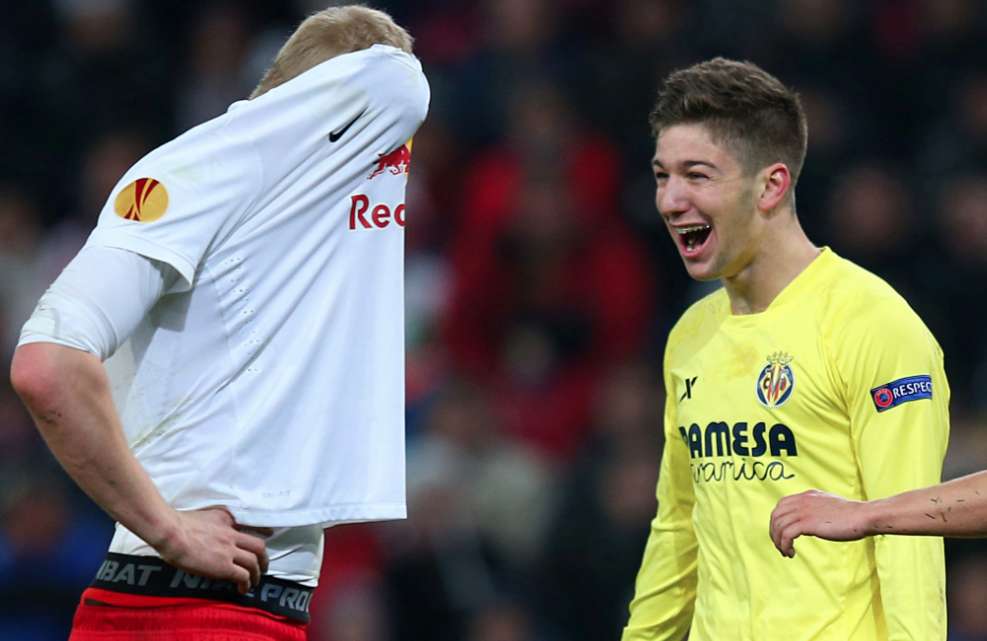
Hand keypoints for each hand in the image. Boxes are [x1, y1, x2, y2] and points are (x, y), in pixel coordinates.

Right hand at [155, 507, 271, 593]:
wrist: (171, 532)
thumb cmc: (177, 524)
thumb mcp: (203, 515)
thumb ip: (214, 521)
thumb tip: (212, 530)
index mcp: (226, 519)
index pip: (250, 524)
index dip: (262, 530)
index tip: (269, 533)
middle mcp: (232, 534)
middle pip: (258, 546)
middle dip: (264, 558)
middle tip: (264, 566)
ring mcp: (229, 551)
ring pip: (254, 562)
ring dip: (257, 574)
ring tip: (255, 582)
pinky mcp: (224, 566)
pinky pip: (243, 576)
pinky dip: (246, 583)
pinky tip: (243, 589)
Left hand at [769, 490, 870, 557]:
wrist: (864, 516)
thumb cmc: (852, 515)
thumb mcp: (829, 506)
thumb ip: (816, 509)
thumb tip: (809, 521)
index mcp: (807, 496)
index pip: (781, 505)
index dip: (777, 520)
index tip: (782, 534)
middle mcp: (802, 501)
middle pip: (776, 515)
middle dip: (774, 532)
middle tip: (781, 546)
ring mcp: (804, 511)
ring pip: (778, 526)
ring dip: (778, 542)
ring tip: (786, 552)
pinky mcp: (807, 523)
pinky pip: (786, 535)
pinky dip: (785, 545)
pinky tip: (792, 553)